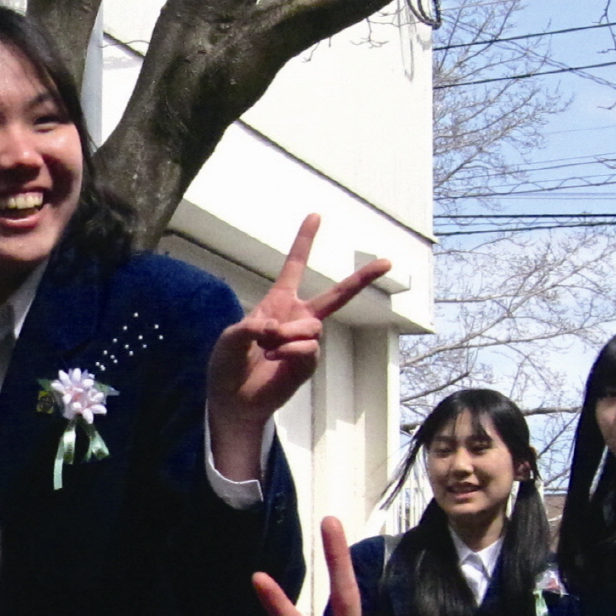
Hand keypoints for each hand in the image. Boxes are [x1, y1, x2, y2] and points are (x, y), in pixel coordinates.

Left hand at [206, 215, 390, 481]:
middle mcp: (297, 318)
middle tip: (387, 261)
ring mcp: (306, 341)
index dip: (304, 242)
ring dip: (287, 335)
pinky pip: (309, 348)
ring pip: (313, 327)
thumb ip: (248, 327)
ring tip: (267, 347)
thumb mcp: (229, 339)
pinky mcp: (309, 362)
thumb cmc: (228, 366)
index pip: (294, 267)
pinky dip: (289, 351)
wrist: (234, 400)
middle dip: (362, 278)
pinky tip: (275, 358)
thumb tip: (274, 326)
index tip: (316, 215)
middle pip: (337, 295)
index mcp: (278, 303)